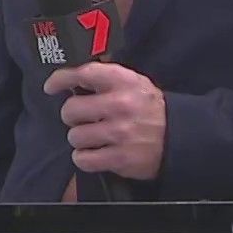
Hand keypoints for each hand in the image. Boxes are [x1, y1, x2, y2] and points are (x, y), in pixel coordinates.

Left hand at [42, 62, 168, 181]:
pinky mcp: (120, 158)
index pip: (83, 73)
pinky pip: (83, 159)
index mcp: (123, 82)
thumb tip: (72, 78)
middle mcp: (121, 105)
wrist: (179, 136)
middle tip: (82, 118)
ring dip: (80, 138)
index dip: (61, 79)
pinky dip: (84, 158)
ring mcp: (120, 133)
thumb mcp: (133, 83)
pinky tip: (94, 153)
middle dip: (72, 116)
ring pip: (75, 136)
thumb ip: (105, 78)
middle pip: (71, 110)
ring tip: (93, 137)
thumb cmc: (149, 109)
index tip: (52, 86)